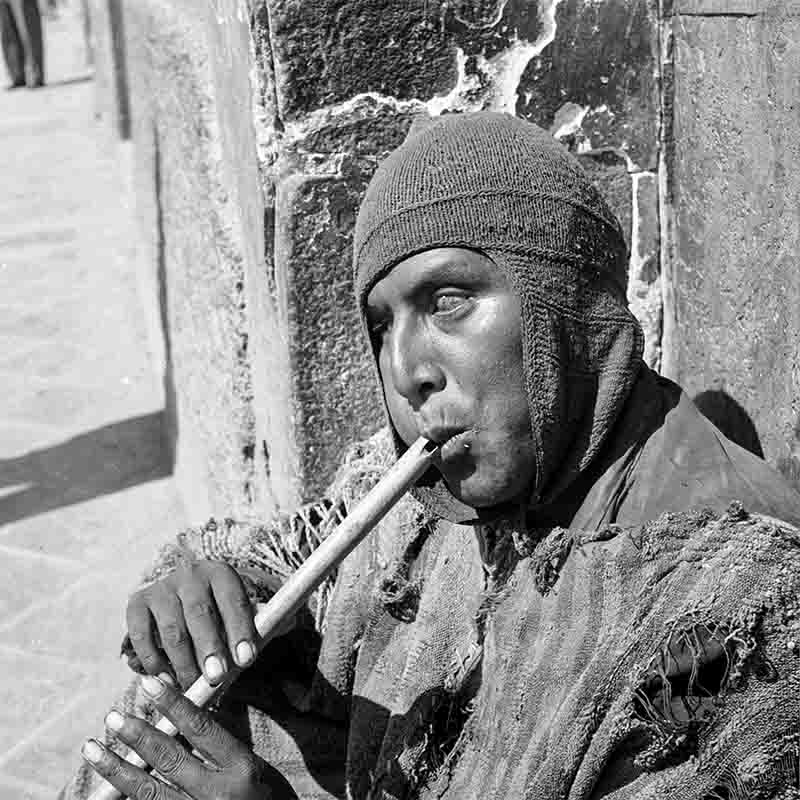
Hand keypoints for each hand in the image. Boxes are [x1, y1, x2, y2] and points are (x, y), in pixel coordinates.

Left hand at [82, 674, 285, 798]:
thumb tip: (185, 717)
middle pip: (170, 759)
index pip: (202, 729)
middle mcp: (219, 795)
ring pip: (148, 792)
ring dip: (117, 770)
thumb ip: (223, 750)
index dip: (173, 704)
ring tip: (93, 749)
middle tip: (113, 716)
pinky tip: (105, 791)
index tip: (150, 682)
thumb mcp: (255, 772)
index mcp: (242, 769)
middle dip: (138, 735)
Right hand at [126, 560, 257, 688]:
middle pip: (200, 613)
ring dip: (182, 662)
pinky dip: (152, 660)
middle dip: (209, 648)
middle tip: (216, 677)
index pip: (233, 601)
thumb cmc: (221, 613)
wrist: (185, 596)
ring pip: (172, 629)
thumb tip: (275, 635)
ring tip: (192, 686)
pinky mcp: (138, 603)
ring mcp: (162, 588)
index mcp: (222, 574)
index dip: (240, 630)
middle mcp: (191, 574)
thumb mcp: (241, 614)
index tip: (246, 660)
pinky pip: (141, 635)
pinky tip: (165, 680)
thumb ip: (255, 627)